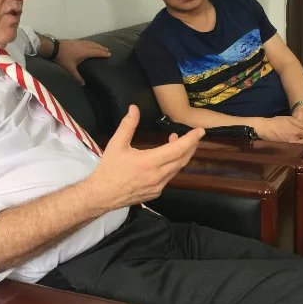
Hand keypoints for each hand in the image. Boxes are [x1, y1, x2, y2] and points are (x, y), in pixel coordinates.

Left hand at [54, 39, 109, 84]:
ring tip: (101, 46)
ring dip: (97, 45)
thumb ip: (77, 76)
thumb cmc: (63, 58)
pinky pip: (86, 41)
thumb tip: (83, 84)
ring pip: (91, 43)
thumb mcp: (70, 69)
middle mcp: (84, 46)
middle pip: (95, 46)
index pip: (96, 52)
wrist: (54, 48)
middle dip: (101, 48)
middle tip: (107, 50)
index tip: (109, 54)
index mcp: (84, 52)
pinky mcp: (75, 41)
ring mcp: (79, 42)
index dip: (103, 53)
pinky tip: (89, 43)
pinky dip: (90, 42)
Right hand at [88, 105, 204, 208]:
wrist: (102, 195)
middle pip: (182, 159)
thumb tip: (134, 108)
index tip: (200, 131)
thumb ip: (128, 125)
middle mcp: (158, 176)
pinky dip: (172, 167)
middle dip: (190, 146)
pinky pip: (169, 178)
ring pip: (177, 169)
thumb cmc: (109, 169)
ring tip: (175, 144)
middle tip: (192, 136)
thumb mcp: (116, 144)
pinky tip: (166, 161)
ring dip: (181, 156)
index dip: (191, 139)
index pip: (177, 149)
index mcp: (149, 162)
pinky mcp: (156, 193)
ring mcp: (158, 186)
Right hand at [254, 115, 302, 143]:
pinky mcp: (287, 147)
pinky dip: (300, 146)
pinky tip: (299, 144)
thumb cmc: (277, 122)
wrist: (265, 129)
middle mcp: (295, 139)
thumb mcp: (290, 119)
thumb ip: (301, 124)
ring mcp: (291, 144)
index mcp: (297, 131)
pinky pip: (297, 148)